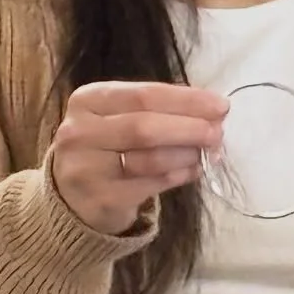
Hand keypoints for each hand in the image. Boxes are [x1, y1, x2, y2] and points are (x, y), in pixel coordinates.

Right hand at [49, 81, 228, 234]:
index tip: (220, 105)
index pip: (143, 94)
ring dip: (187, 154)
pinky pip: (150, 185)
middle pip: (145, 126)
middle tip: (218, 133)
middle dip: (189, 128)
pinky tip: (192, 170)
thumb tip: (213, 111)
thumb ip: (159, 111)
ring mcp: (87, 168)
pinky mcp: (101, 199)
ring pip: (150, 158)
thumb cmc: (106, 149)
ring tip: (207, 153)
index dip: (186, 99)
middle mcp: (80, 132)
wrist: (72, 198)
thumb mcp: (120, 119)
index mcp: (87, 100)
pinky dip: (178, 176)